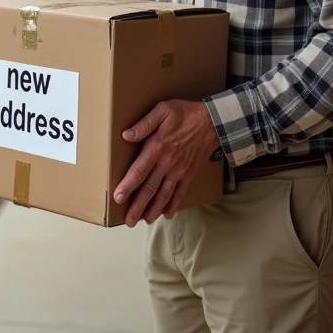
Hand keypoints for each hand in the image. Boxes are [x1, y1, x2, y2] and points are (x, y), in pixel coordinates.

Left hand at [112, 99, 219, 227]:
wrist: (214, 121)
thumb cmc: (186, 113)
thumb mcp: (163, 110)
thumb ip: (144, 124)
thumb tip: (126, 135)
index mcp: (157, 147)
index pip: (139, 171)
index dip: (128, 186)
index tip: (118, 198)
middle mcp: (167, 163)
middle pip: (149, 189)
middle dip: (137, 207)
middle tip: (128, 221)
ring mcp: (179, 171)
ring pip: (163, 195)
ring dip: (153, 210)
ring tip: (143, 221)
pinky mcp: (189, 174)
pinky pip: (180, 193)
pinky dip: (172, 205)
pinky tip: (165, 215)